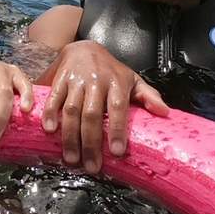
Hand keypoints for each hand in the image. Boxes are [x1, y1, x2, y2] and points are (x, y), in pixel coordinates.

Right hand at [40, 40, 167, 173]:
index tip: (116, 152)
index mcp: (116, 82)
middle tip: (92, 166)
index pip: (118, 107)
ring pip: (72, 110)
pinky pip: (54, 97)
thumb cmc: (110, 69)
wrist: (84, 46)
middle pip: (92, 114)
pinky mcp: (60, 79)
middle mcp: (96, 80)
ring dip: (70, 136)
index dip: (117, 129)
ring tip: (72, 159)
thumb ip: (148, 95)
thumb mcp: (132, 78)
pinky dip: (51, 114)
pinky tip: (50, 130)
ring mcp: (76, 80)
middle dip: (91, 143)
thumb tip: (164, 112)